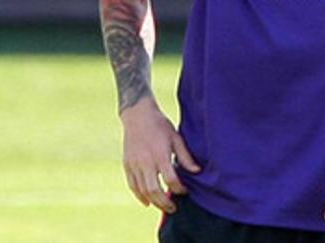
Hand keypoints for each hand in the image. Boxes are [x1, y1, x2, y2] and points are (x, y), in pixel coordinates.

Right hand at [119, 97, 199, 212]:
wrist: (137, 115)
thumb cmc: (160, 126)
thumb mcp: (176, 137)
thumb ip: (186, 156)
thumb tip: (197, 171)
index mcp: (160, 154)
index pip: (170, 178)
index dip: (179, 188)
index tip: (185, 191)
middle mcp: (145, 161)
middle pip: (154, 189)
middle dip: (165, 202)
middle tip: (174, 208)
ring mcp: (134, 164)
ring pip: (142, 190)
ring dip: (153, 201)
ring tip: (163, 207)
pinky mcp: (127, 165)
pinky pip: (132, 185)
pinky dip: (139, 196)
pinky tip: (147, 202)